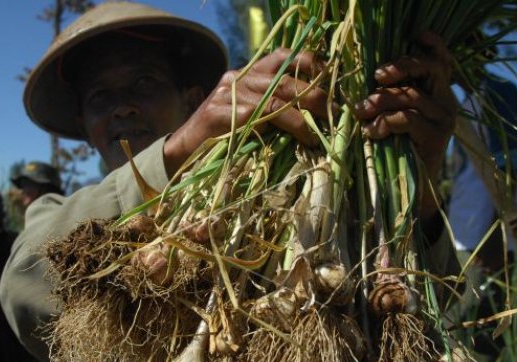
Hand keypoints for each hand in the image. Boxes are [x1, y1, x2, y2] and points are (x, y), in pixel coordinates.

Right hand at [164, 48, 329, 175]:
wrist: (185, 149)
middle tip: (331, 114)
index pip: (283, 56)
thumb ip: (275, 107)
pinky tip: (282, 141)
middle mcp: (239, 77)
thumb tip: (315, 112)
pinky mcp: (217, 113)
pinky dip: (272, 129)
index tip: (328, 79)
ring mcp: (227, 94)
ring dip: (298, 120)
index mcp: (249, 73)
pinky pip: (252, 117)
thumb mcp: (251, 114)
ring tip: (313, 137)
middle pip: (284, 81)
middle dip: (313, 97)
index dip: (309, 64)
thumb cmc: (224, 135)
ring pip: (273, 101)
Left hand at [354, 31, 456, 219]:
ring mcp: (444, 120)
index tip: (414, 34)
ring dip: (381, 101)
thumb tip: (367, 76)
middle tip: (377, 76)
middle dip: (401, 66)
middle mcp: (446, 102)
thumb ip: (389, 96)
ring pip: (411, 96)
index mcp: (436, 92)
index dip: (431, 43)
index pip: (440, 59)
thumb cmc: (393, 151)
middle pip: (430, 68)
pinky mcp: (437, 138)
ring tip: (362, 112)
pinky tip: (371, 132)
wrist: (410, 193)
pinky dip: (385, 123)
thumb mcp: (391, 117)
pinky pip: (408, 119)